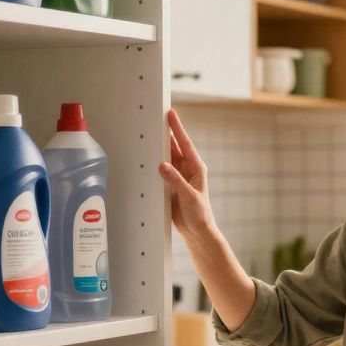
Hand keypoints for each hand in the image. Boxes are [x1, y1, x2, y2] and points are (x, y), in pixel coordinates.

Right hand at [159, 108, 215, 238]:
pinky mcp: (170, 185)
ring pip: (166, 158)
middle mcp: (187, 170)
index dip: (177, 128)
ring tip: (148, 134)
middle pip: (174, 147)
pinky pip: (160, 170)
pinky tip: (145, 157)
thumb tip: (162, 165)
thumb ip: (175, 180)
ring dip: (158, 148)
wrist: (197, 231)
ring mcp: (178, 177)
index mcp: (196, 168)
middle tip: (155, 118)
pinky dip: (153, 163)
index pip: (185, 143)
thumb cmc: (200, 214)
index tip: (171, 114)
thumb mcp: (188, 196)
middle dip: (166, 133)